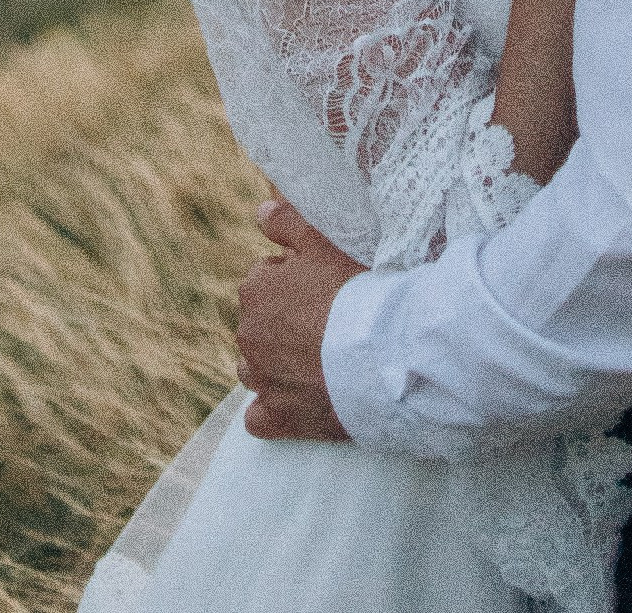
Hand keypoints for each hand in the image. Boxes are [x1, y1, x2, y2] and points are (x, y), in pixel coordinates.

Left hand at [235, 200, 362, 440]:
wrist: (383, 354)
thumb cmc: (356, 290)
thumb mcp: (323, 240)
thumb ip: (286, 222)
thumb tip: (259, 213)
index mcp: (255, 289)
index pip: (266, 280)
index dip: (297, 284)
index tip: (325, 290)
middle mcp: (248, 334)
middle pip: (260, 325)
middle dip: (284, 324)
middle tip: (327, 325)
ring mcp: (262, 380)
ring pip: (255, 369)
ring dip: (275, 365)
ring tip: (314, 362)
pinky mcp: (278, 418)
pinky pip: (259, 419)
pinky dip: (273, 412)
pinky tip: (296, 404)